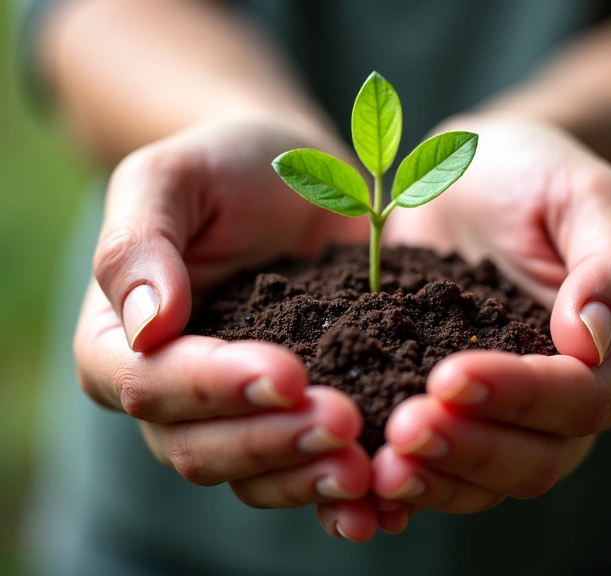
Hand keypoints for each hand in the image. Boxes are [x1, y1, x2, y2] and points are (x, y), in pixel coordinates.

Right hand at [74, 120, 380, 540]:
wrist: (299, 180)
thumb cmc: (227, 167)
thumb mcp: (172, 178)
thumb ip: (138, 244)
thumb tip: (146, 326)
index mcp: (123, 340)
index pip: (153, 384)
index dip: (215, 387)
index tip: (287, 373)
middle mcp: (174, 393)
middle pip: (201, 448)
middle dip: (272, 442)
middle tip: (342, 424)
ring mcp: (236, 413)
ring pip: (254, 475)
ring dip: (307, 479)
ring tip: (367, 470)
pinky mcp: (295, 416)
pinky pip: (305, 470)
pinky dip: (341, 495)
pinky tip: (386, 499)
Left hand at [371, 116, 610, 530]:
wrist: (475, 179)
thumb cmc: (538, 175)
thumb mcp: (584, 196)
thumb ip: (609, 264)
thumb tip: (596, 340)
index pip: (583, 400)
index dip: (521, 398)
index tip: (450, 375)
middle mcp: (570, 403)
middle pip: (536, 459)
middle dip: (469, 450)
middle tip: (402, 430)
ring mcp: (510, 416)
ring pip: (486, 480)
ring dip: (434, 479)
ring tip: (375, 466)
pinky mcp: (456, 414)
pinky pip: (440, 465)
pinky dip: (406, 482)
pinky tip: (359, 478)